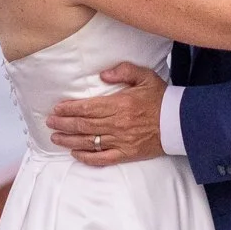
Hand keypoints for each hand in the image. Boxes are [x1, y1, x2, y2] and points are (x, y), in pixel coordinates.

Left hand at [47, 63, 167, 164]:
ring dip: (69, 140)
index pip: (88, 108)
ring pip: (89, 142)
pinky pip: (102, 159)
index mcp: (120, 104)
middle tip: (49, 122)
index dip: (69, 109)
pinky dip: (87, 157)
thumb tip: (102, 74)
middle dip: (63, 123)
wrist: (180, 122)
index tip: (57, 108)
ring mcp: (121, 141)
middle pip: (83, 125)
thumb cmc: (161, 98)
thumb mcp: (145, 76)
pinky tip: (75, 154)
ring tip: (55, 137)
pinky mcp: (126, 154)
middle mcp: (117, 124)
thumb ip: (123, 71)